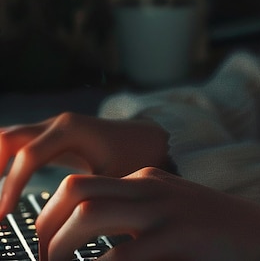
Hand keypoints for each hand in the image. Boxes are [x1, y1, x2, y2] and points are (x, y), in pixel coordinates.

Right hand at [0, 113, 170, 216]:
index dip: (12, 187)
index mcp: (71, 130)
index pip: (28, 156)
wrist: (149, 138)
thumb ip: (88, 197)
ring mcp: (52, 128)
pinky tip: (2, 194)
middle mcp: (57, 124)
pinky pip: (17, 145)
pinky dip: (3, 164)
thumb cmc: (135, 157)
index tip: (3, 217)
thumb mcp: (114, 179)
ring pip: (9, 139)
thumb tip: (64, 230)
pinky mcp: (50, 138)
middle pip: (8, 138)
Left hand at [36, 167, 259, 260]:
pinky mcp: (178, 236)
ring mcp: (164, 209)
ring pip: (87, 215)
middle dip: (44, 227)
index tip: (44, 250)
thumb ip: (133, 221)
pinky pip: (120, 257)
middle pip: (74, 190)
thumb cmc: (215, 233)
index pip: (79, 185)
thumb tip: (83, 243)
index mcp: (146, 180)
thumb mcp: (170, 215)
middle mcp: (150, 187)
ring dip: (58, 249)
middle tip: (43, 259)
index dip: (49, 219)